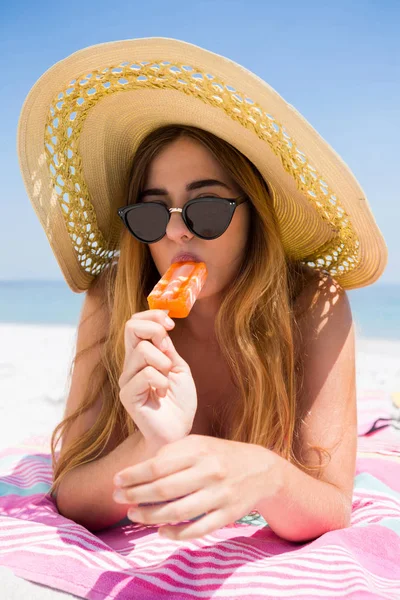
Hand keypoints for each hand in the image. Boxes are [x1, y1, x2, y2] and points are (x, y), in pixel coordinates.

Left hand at [112, 435, 280, 540]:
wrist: (262, 469)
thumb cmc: (220, 455)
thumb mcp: (199, 444)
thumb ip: (172, 452)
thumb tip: (140, 469)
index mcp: (199, 451)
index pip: (159, 465)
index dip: (134, 475)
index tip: (117, 481)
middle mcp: (209, 471)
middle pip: (164, 488)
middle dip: (135, 495)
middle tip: (118, 499)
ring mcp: (219, 495)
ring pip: (178, 511)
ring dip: (150, 516)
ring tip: (133, 515)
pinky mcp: (227, 515)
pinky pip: (197, 530)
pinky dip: (175, 534)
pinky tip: (161, 532)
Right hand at [118, 310, 197, 448]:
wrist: (178, 431)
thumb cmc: (179, 401)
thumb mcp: (179, 367)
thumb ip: (168, 348)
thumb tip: (161, 327)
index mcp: (142, 354)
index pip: (135, 322)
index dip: (153, 315)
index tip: (171, 324)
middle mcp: (130, 363)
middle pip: (131, 327)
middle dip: (155, 330)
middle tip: (169, 349)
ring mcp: (126, 378)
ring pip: (143, 350)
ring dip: (164, 363)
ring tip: (168, 381)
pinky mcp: (127, 395)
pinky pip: (145, 374)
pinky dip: (162, 381)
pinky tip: (162, 395)